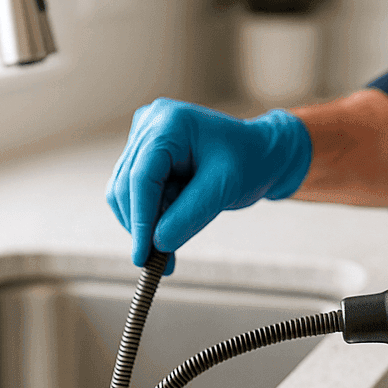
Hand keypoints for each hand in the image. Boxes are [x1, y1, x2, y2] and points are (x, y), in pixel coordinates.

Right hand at [106, 99, 311, 267]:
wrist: (261, 154)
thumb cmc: (250, 163)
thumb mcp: (225, 189)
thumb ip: (190, 214)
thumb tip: (157, 243)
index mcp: (170, 122)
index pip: (142, 177)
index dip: (140, 220)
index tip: (142, 258)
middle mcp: (150, 123)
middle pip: (128, 186)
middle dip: (142, 227)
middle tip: (158, 265)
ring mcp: (144, 136)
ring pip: (127, 193)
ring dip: (146, 224)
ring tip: (170, 247)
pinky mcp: (145, 153)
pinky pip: (136, 192)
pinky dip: (151, 215)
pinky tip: (171, 227)